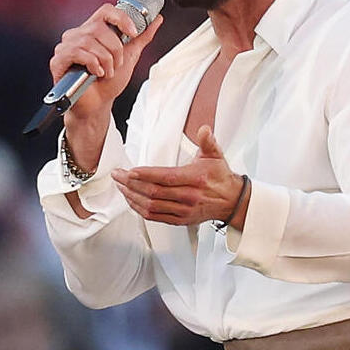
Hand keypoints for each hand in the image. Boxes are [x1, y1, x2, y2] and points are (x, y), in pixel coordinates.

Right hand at [49, 3, 163, 120]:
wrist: (99, 105)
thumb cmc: (109, 82)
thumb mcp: (129, 57)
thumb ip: (141, 38)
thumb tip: (156, 19)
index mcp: (94, 30)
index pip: (106, 10)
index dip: (121, 18)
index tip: (133, 33)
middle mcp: (78, 34)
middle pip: (98, 27)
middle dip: (114, 49)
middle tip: (117, 64)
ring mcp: (66, 47)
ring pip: (88, 41)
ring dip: (105, 59)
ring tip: (107, 72)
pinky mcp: (58, 61)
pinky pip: (76, 53)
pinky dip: (91, 63)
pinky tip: (96, 73)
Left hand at [112, 126, 249, 228]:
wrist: (231, 202)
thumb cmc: (220, 178)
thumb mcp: (216, 155)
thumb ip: (208, 141)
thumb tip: (204, 130)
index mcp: (195, 179)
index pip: (166, 177)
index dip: (146, 175)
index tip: (130, 171)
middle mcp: (188, 197)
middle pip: (154, 192)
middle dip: (132, 184)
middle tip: (118, 175)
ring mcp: (183, 211)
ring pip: (151, 206)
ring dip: (132, 196)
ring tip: (120, 185)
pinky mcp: (179, 220)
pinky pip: (154, 217)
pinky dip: (139, 209)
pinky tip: (131, 199)